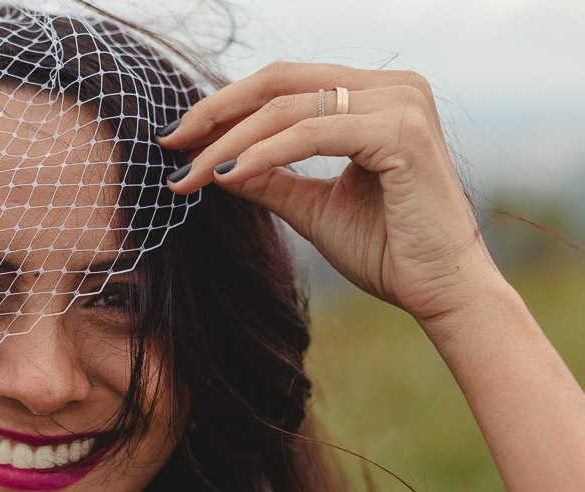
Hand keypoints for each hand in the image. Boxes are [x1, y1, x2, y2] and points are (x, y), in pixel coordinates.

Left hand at [158, 62, 501, 322]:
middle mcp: (393, 86)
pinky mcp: (401, 133)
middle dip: (216, 113)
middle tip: (169, 144)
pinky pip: (313, 134)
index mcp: (375, 96)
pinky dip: (264, 154)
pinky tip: (228, 176)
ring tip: (189, 176)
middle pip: (279, 83)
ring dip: (229, 142)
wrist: (439, 292)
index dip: (224, 106)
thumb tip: (211, 164)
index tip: (177, 139)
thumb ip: (268, 177)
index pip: (283, 84)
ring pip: (288, 109)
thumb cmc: (386, 250)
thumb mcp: (311, 206)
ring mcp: (401, 104)